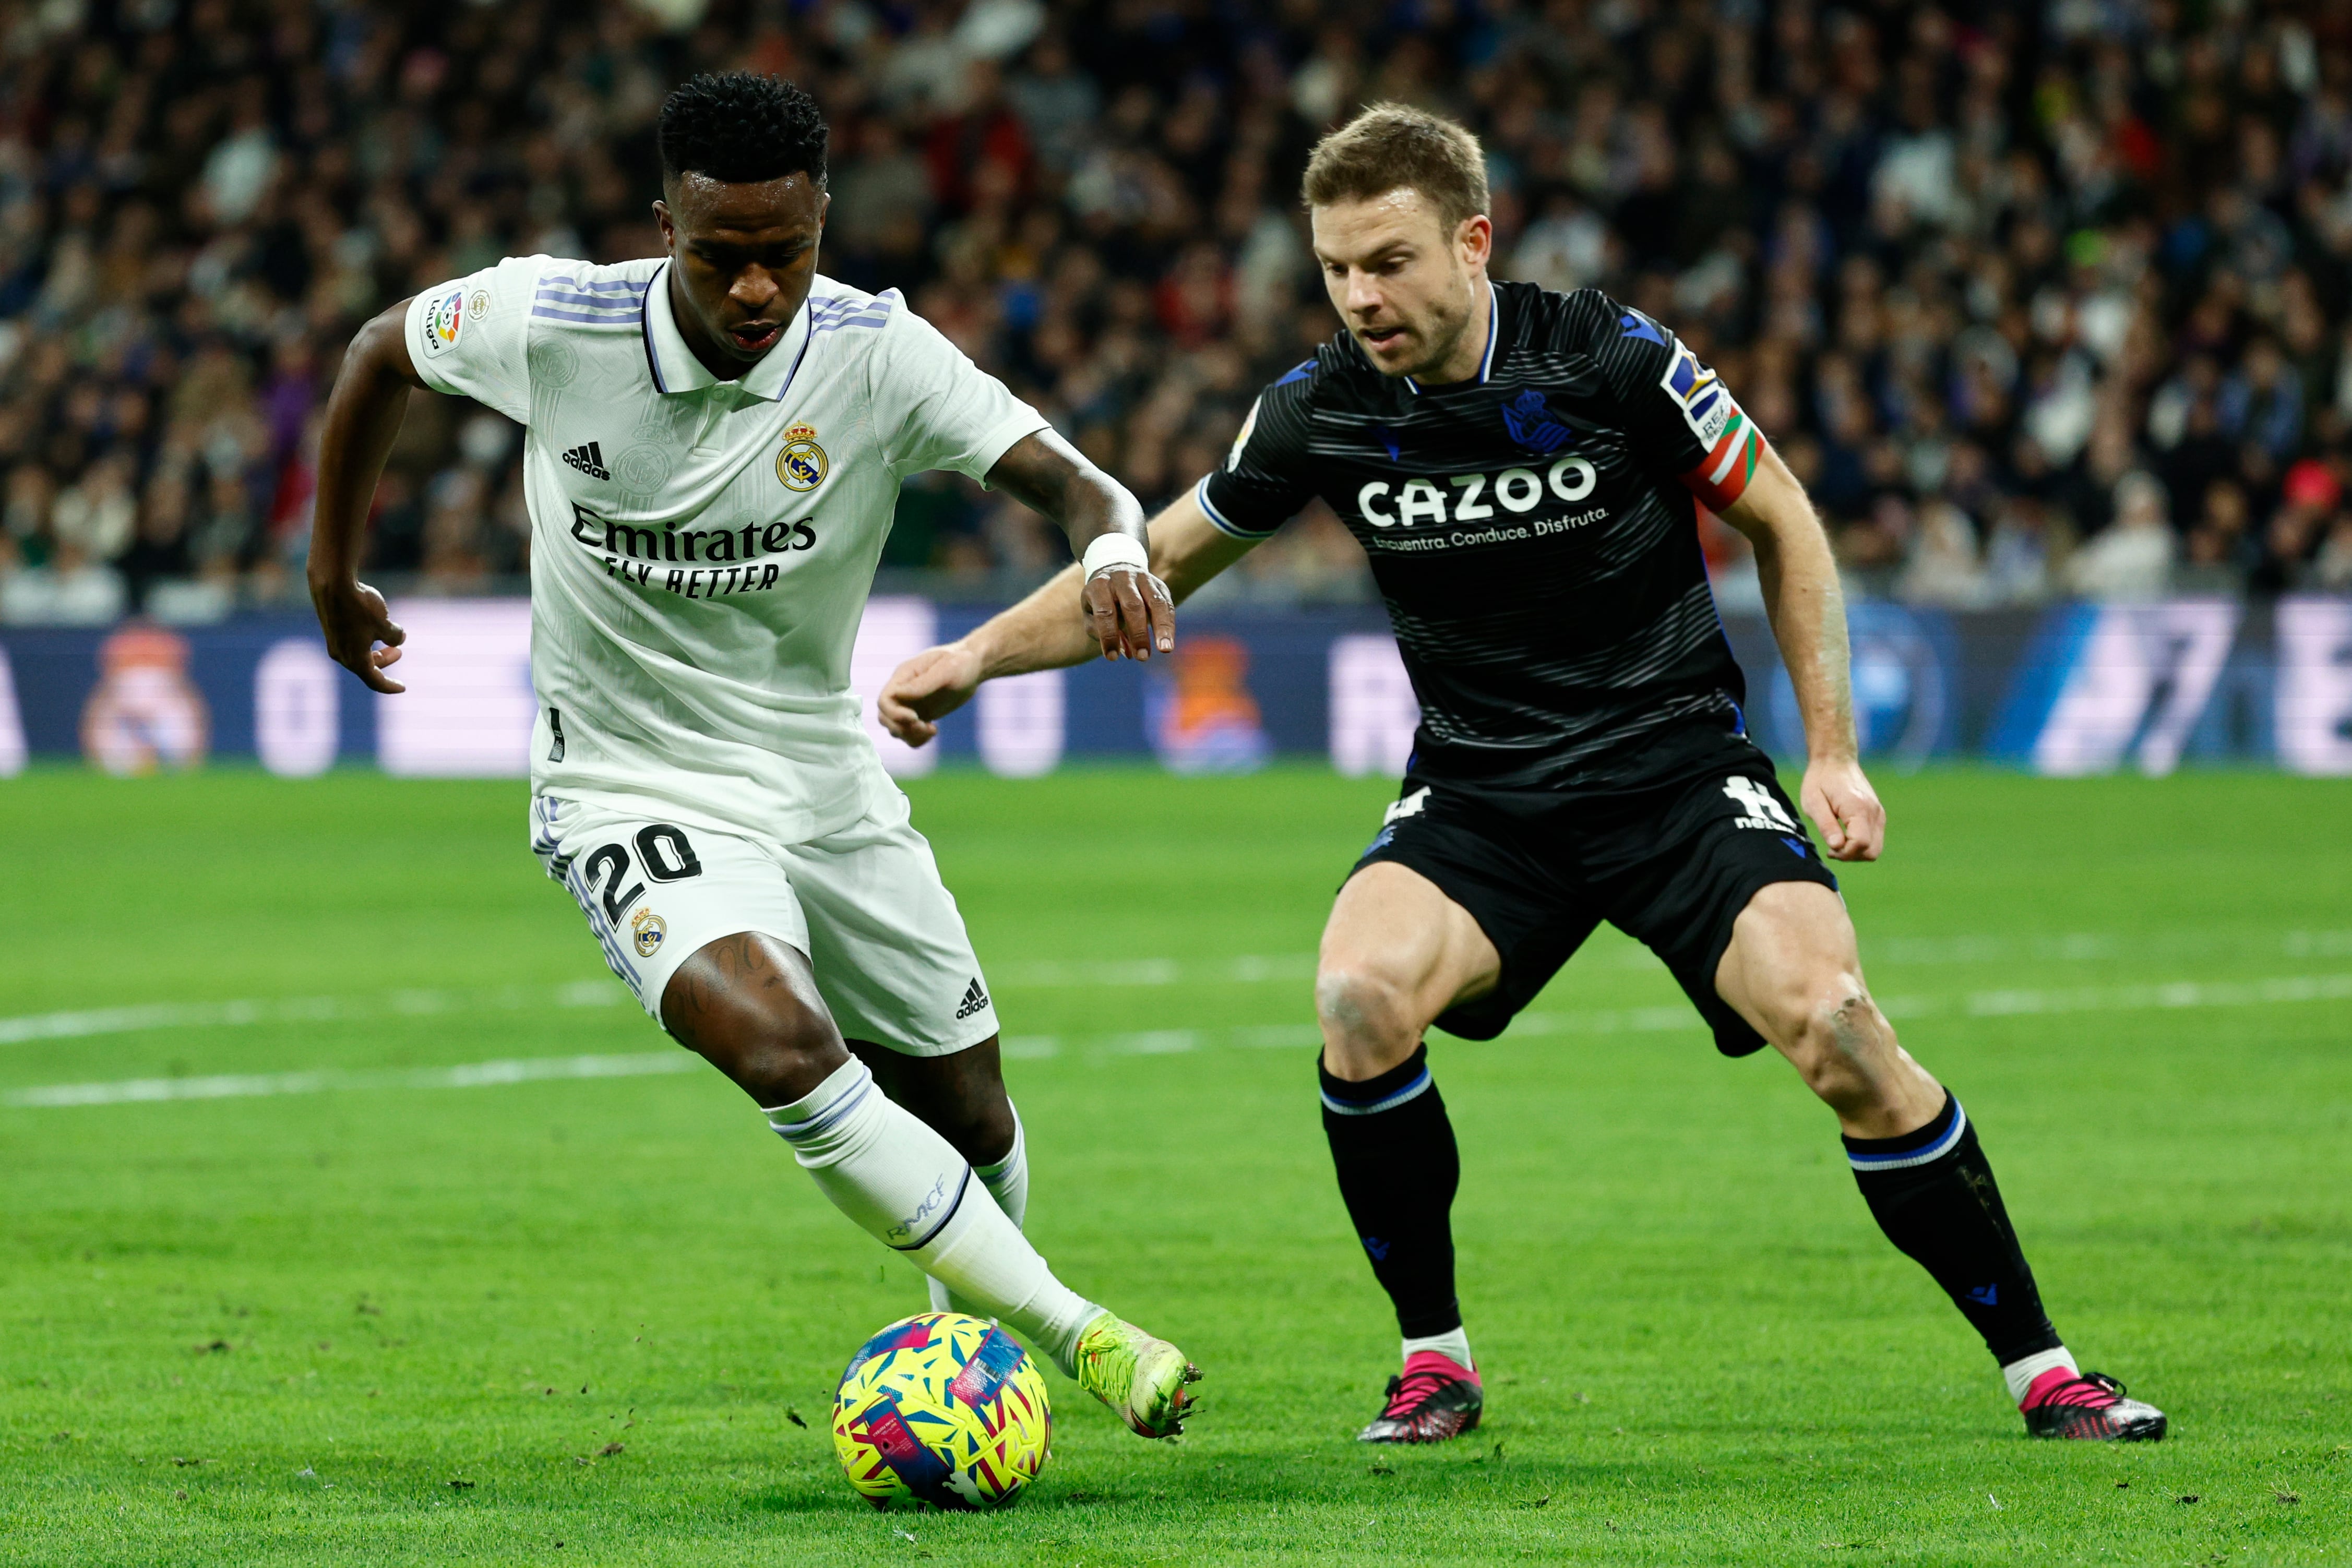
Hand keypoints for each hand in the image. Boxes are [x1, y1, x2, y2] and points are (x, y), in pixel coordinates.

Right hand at [310, 577, 406, 693]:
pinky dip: (365, 640)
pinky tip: (373, 624)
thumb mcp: (385, 623)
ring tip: (390, 638)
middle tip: (400, 652)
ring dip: (376, 650)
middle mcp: (341, 655)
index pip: (375, 681)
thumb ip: (394, 635)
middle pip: (367, 667)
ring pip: (358, 654)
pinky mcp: (330, 629)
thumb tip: (399, 639)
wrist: (332, 583)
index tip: (402, 688)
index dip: (390, 686)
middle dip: (385, 661)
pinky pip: (351, 642)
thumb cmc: (360, 605)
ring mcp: (333, 642)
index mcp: (355, 660)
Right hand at [878, 642, 984, 745]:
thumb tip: (900, 694)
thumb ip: (922, 683)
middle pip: (885, 718)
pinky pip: (909, 734)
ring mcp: (910, 704)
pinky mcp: (920, 715)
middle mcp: (903, 691)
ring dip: (910, 735)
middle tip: (925, 726)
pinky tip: (933, 731)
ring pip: (895, 729)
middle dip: (902, 728)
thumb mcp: (946, 670)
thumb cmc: (961, 662)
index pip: (884, 700)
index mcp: (904, 676)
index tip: (915, 718)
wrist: (973, 667)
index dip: (894, 714)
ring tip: (932, 730)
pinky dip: (917, 739)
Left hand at [1082, 565, 1174, 660]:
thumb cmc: (1100, 600)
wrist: (1115, 568)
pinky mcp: (1159, 584)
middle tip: (1142, 657)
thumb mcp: (1091, 613)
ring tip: (1165, 649)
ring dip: (1162, 627)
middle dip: (1138, 633)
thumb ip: (1101, 633)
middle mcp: (1122, 578)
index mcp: (1099, 586)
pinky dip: (1168, 625)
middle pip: (1132, 605)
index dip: (1108, 636)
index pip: (1104, 611)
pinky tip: (1169, 642)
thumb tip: (1127, 652)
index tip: (1112, 658)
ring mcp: (1143, 579)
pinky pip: (1167, 604)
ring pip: (1155, 602)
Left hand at [1800, 754, 1884, 861]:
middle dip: (1851, 856)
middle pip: (1872, 851)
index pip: (1860, 844)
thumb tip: (1836, 847)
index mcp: (1858, 808)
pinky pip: (1875, 839)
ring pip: (1875, 848)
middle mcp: (1874, 812)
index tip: (1829, 849)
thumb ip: (1826, 825)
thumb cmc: (1820, 780)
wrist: (1835, 759)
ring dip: (1856, 852)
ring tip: (1836, 842)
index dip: (1844, 853)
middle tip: (1832, 848)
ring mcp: (1879, 813)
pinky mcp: (1878, 814)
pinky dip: (1861, 845)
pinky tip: (1844, 836)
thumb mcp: (1814, 803)